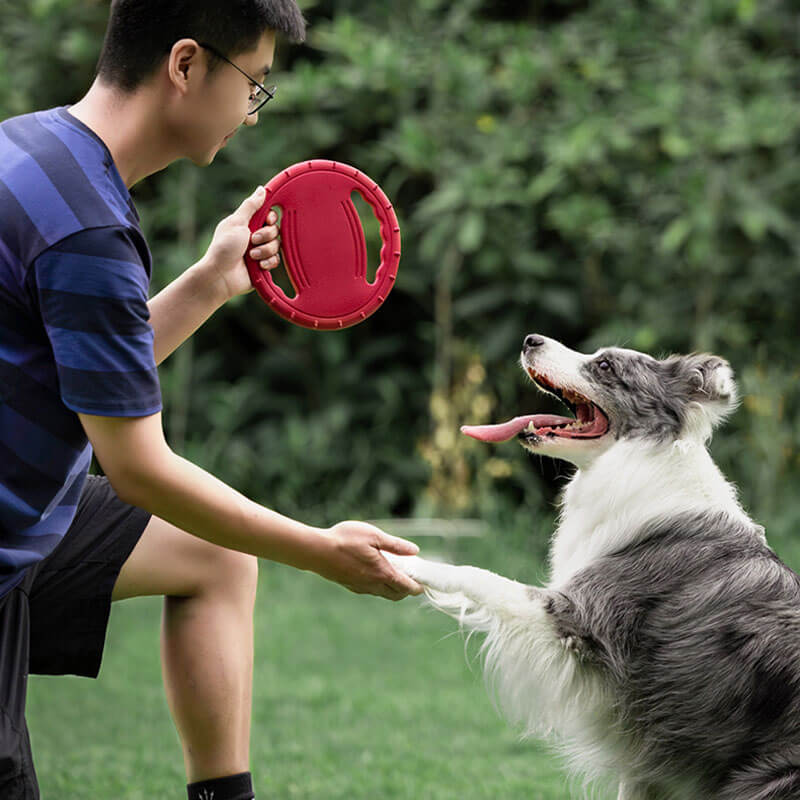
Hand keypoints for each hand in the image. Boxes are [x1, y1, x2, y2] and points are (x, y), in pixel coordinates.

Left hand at [200, 185, 281, 301]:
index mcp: (248, 223)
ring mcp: (260, 251)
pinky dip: (268, 262)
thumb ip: (251, 206)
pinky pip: (276, 260)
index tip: (266, 220)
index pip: (269, 215)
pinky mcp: (264, 265)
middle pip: (275, 230)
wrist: (221, 275)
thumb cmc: (224, 247)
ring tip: (251, 256)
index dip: (270, 218)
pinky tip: (258, 265)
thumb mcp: (236, 222)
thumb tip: (261, 189)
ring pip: (277, 246)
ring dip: (265, 250)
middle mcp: (255, 236)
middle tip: (252, 240)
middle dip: (266, 236)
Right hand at [312, 521, 423, 600]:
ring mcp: (360, 587)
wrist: (316, 551)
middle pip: (396, 594)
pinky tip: (376, 575)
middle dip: (406, 590)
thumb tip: (415, 551)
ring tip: (396, 576)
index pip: (405, 586)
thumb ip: (395, 545)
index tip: (423, 586)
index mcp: (381, 572)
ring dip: (393, 589)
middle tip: (412, 581)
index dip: (416, 587)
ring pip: (382, 594)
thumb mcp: (373, 535)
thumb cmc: (345, 539)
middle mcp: (372, 584)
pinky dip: (379, 587)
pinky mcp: (350, 586)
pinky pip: (370, 591)